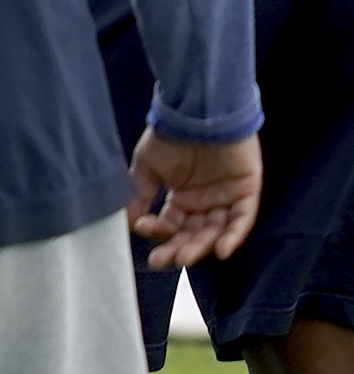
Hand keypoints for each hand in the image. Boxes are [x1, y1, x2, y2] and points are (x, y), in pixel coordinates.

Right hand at [129, 129, 264, 268]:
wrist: (197, 112)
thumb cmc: (169, 136)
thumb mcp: (146, 167)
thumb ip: (139, 195)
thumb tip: (126, 224)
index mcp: (180, 196)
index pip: (171, 224)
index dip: (158, 232)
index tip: (144, 230)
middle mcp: (203, 201)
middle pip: (193, 233)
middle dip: (179, 248)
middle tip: (164, 261)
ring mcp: (226, 197)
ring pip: (215, 230)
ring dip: (202, 246)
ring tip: (186, 257)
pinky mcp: (246, 191)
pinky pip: (242, 219)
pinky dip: (233, 235)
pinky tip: (221, 250)